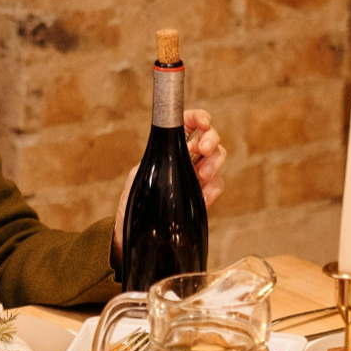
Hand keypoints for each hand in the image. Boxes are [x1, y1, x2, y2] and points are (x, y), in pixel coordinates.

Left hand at [113, 109, 230, 255]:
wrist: (135, 232)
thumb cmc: (133, 201)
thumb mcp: (139, 175)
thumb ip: (155, 161)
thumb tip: (169, 152)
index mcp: (169, 146)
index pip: (188, 123)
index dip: (198, 118)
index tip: (203, 122)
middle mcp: (187, 157)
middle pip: (210, 137)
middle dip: (210, 139)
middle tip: (202, 150)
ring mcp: (198, 175)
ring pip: (218, 157)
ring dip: (215, 162)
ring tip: (202, 174)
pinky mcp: (204, 195)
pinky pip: (218, 184)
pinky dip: (213, 189)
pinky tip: (203, 197)